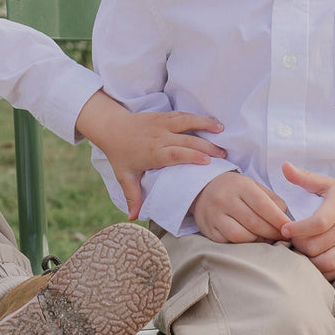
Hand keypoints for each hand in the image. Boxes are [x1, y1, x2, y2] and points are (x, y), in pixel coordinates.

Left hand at [77, 90, 225, 219]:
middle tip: (223, 155)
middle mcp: (159, 137)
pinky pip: (182, 115)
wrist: (112, 128)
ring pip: (186, 122)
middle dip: (206, 146)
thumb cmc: (120, 155)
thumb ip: (133, 197)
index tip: (208, 162)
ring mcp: (162, 123)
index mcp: (152, 153)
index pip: (175, 153)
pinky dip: (197, 117)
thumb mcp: (125, 177)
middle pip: (186, 140)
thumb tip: (133, 219)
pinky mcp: (163, 116)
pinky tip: (212, 122)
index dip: (192, 156)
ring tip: (222, 131)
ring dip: (205, 125)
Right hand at [190, 172, 287, 242]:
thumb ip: (272, 200)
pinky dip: (242, 244)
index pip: (263, 205)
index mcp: (240, 186)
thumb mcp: (254, 186)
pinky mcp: (208, 229)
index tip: (290, 228)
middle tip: (281, 237)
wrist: (203, 188)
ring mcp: (214, 215)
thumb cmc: (236, 189)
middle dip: (272, 233)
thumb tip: (286, 221)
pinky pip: (228, 242)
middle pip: (253, 223)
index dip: (278, 219)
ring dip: (257, 241)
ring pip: (240, 236)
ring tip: (265, 238)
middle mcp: (225, 199)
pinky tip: (250, 241)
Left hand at [279, 164, 334, 280]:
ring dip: (308, 261)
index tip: (284, 229)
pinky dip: (322, 271)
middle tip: (289, 240)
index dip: (299, 229)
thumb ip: (304, 177)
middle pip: (316, 245)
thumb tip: (284, 166)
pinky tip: (312, 263)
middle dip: (298, 245)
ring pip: (326, 262)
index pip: (318, 223)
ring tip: (299, 252)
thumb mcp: (327, 183)